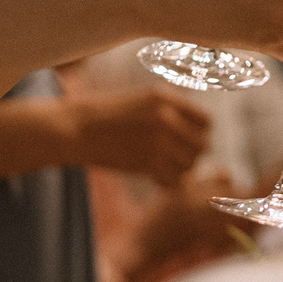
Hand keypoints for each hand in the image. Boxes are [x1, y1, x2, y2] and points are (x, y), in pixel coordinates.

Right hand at [61, 90, 210, 181]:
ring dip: (180, 170)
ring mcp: (157, 140)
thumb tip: (195, 129)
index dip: (200, 134)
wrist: (76, 128)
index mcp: (165, 98)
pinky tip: (155, 179)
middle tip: (176, 159)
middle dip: (192, 155)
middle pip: (201, 144)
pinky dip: (168, 182)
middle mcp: (166, 117)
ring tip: (163, 168)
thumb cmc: (105, 115)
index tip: (188, 141)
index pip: (206, 121)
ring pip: (190, 164)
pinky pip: (174, 179)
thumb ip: (170, 110)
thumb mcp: (141, 100)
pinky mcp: (146, 162)